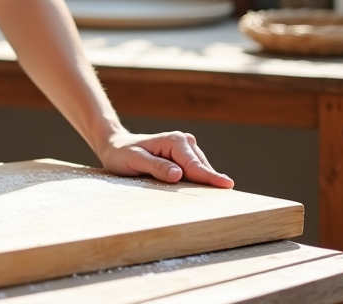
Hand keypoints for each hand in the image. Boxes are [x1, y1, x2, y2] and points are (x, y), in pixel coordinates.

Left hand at [98, 130, 233, 187]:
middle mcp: (184, 141)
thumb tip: (178, 174)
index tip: (227, 185)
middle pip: (200, 168)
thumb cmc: (121, 154)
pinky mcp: (184, 156)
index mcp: (174, 141)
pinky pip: (194, 170)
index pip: (194, 165)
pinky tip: (198, 190)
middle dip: (208, 182)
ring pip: (199, 169)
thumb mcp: (135, 161)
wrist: (115, 146)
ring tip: (207, 197)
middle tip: (220, 200)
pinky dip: (197, 180)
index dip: (210, 177)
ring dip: (203, 182)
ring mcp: (186, 148)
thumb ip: (156, 167)